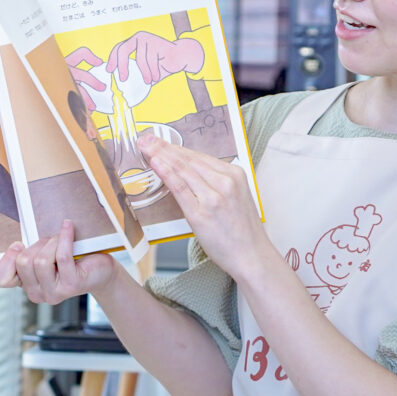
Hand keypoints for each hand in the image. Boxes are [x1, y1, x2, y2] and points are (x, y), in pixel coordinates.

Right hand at [0, 220, 116, 304]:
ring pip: (41, 260)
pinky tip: (68, 226)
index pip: (3, 279)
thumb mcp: (43, 255)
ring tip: (62, 239)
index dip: (7, 259)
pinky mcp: (71, 285)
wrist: (99, 269)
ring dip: (52, 242)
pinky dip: (64, 237)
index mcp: (27, 286)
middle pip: (23, 262)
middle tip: (50, 241)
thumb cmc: (71, 259)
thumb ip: (27, 254)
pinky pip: (62, 256)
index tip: (19, 244)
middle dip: (36, 245)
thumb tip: (15, 247)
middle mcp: (38, 294)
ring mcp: (54, 293)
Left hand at [107, 31, 204, 86]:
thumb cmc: (162, 64)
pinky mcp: (157, 42)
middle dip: (121, 66)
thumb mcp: (146, 70)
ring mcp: (147, 39)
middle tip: (122, 79)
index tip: (109, 70)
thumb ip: (136, 76)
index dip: (112, 59)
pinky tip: (156, 77)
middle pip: (123, 50)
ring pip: (140, 59)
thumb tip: (124, 91)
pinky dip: (153, 71)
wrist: (180, 56)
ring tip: (148, 81)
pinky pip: (151, 61)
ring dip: (144, 73)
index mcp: (133, 43)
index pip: (118, 48)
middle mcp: (138, 38)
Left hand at [138, 136, 268, 279]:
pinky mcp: (201, 213)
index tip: (161, 141)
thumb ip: (217, 183)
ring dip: (160, 155)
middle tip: (146, 139)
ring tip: (145, 147)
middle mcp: (225, 181)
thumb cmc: (242, 232)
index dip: (177, 147)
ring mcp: (213, 197)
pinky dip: (166, 173)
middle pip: (189, 159)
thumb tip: (191, 174)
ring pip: (183, 170)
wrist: (252, 256)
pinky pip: (179, 187)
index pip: (200, 156)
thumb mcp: (236, 198)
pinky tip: (155, 163)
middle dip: (164, 147)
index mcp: (235, 175)